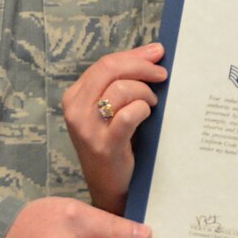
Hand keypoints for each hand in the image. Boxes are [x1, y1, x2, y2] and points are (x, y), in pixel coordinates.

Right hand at [62, 42, 166, 213]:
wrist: (111, 187)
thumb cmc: (117, 142)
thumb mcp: (113, 108)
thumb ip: (125, 80)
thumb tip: (154, 51)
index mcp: (74, 97)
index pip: (106, 63)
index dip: (135, 56)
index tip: (157, 54)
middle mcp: (75, 110)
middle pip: (110, 69)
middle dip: (142, 66)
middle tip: (162, 74)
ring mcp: (87, 129)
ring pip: (120, 89)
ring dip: (145, 92)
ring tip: (152, 103)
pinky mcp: (105, 145)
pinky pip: (128, 115)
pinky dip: (143, 109)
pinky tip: (148, 114)